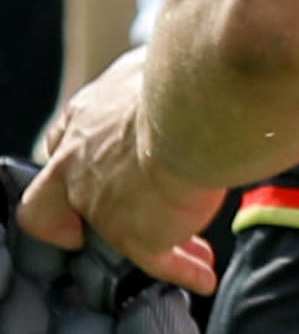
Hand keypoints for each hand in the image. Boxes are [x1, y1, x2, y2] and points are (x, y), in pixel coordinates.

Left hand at [19, 50, 221, 294]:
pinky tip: (203, 273)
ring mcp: (105, 205)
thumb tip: (172, 63)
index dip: (77, 158)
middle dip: (84, 211)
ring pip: (120, 235)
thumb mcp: (152, 61)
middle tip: (122, 211)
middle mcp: (83, 164)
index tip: (98, 162)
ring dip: (159, 239)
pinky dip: (182, 268)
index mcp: (85, 118)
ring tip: (195, 252)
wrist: (194, 106)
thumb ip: (148, 77)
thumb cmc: (180, 72)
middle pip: (59, 200)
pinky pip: (159, 260)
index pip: (62, 145)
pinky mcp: (137, 236)